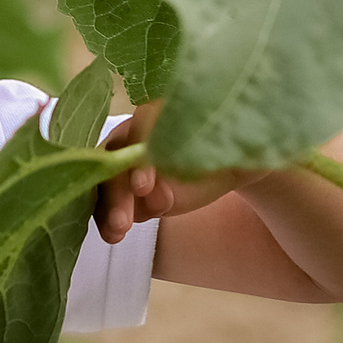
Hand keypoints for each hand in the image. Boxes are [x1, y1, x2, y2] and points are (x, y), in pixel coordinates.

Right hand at [94, 100, 260, 243]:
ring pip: (107, 179)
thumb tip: (235, 157)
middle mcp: (136, 130)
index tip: (143, 187)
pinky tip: (114, 234)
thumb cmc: (232, 142)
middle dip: (118, 188)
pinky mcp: (127, 188)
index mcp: (163, 108)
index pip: (145, 124)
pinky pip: (110, 200)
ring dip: (107, 206)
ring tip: (117, 231)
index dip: (140, 154)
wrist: (227, 162)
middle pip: (116, 155)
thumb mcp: (235, 138)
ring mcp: (126, 160)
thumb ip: (230, 143)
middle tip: (125, 219)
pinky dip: (108, 217)